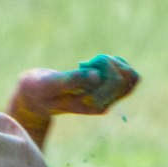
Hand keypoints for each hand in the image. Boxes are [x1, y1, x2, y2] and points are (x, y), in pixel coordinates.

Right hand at [8, 54, 139, 141]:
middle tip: (90, 62)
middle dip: (112, 63)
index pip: (117, 81)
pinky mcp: (107, 93)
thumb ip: (72, 80)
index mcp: (94, 104)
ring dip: (115, 63)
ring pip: (131, 77)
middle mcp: (104, 104)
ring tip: (93, 63)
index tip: (85, 63)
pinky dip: (115, 65)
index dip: (105, 64)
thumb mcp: (50, 84)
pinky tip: (97, 64)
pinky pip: (126, 77)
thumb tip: (97, 76)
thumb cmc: (39, 90)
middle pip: (129, 78)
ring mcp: (107, 99)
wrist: (36, 99)